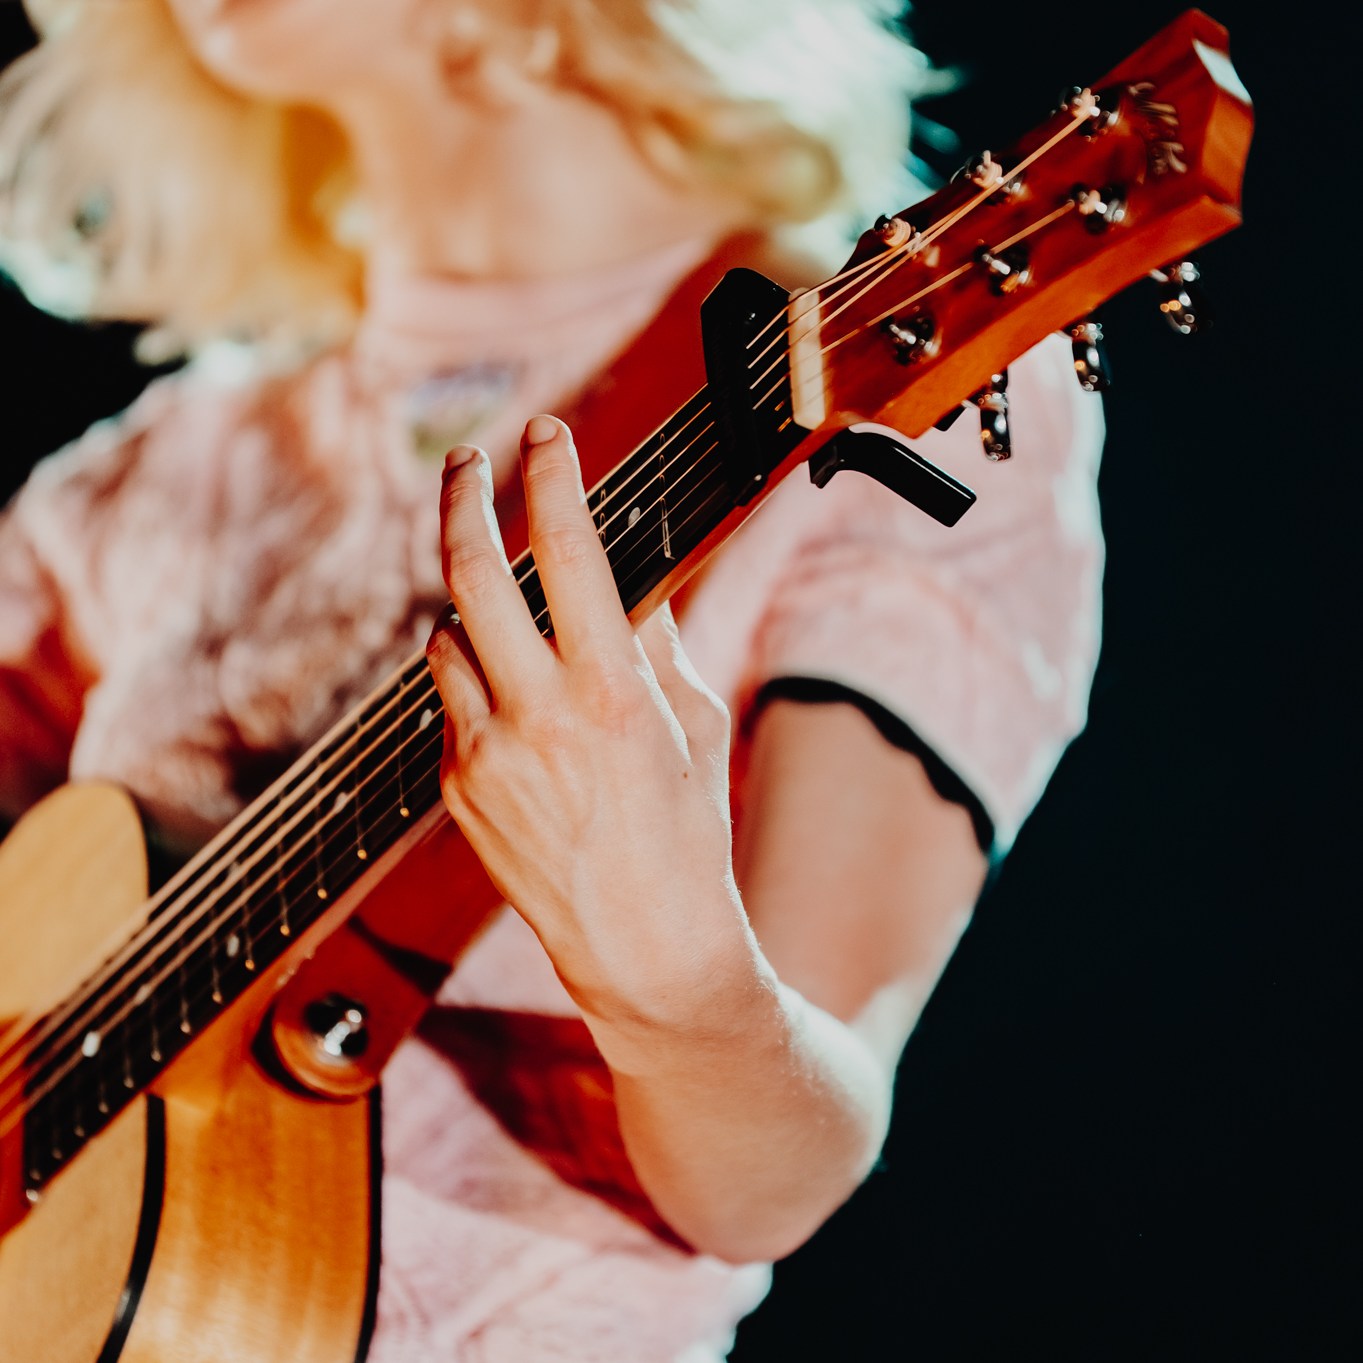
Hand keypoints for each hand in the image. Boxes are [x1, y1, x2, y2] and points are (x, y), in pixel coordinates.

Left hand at [424, 414, 748, 1032]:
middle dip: (463, 497)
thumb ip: (651, 641)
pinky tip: (517, 709)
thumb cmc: (686, 835)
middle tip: (467, 459)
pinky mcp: (454, 786)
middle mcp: (537, 717)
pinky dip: (477, 678)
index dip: (554, 476)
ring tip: (513, 617)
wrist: (643, 948)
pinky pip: (451, 699)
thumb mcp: (690, 724)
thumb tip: (627, 573)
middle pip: (472, 574)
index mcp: (612, 694)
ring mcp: (483, 755)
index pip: (572, 552)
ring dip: (474, 608)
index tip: (549, 433)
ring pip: (447, 635)